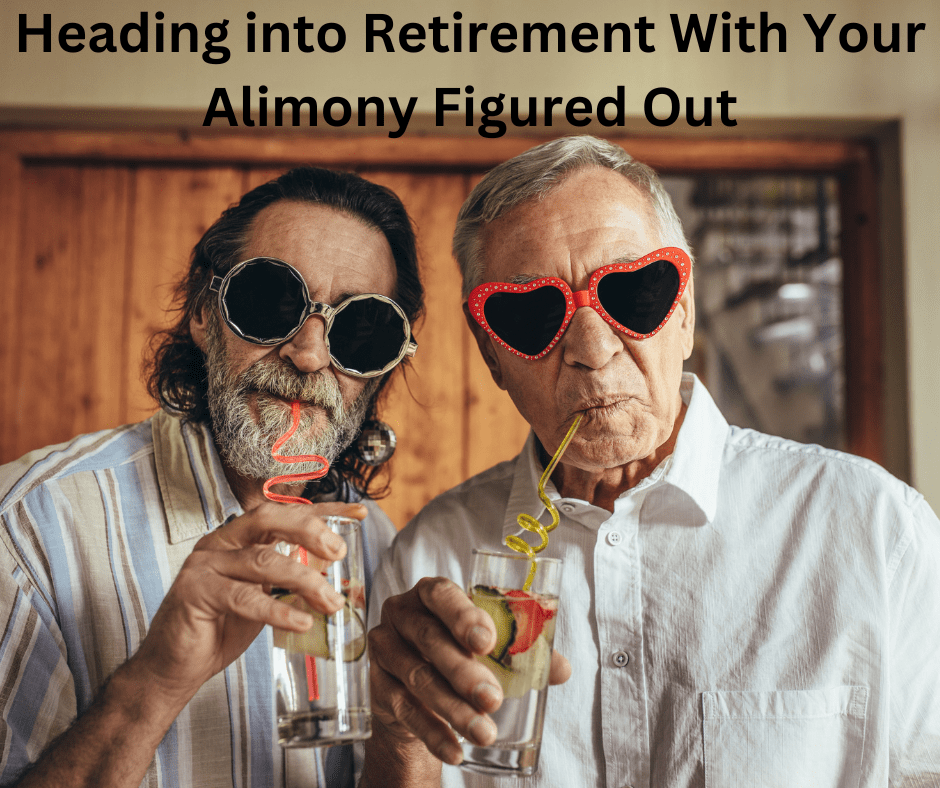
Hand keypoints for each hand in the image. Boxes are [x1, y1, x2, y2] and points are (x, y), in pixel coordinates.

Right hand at [129, 500, 366, 709]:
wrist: (175, 667)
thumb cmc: (221, 628)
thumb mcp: (264, 595)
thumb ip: (289, 577)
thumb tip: (332, 565)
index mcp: (238, 537)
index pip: (284, 514)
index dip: (322, 510)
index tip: (358, 513)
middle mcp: (220, 541)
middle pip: (268, 519)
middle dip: (309, 531)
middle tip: (339, 552)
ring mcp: (204, 564)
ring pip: (262, 560)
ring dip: (305, 581)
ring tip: (332, 604)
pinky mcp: (194, 591)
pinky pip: (244, 597)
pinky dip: (278, 610)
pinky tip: (302, 622)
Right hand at [368, 577, 570, 765]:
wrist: (415, 687)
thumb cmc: (458, 651)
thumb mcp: (486, 646)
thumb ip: (522, 652)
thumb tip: (561, 668)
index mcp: (430, 593)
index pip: (441, 594)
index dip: (463, 615)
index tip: (487, 641)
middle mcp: (402, 614)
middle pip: (430, 639)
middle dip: (463, 671)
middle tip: (493, 698)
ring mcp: (385, 649)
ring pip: (419, 678)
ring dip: (453, 708)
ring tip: (484, 732)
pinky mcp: (379, 685)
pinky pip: (406, 710)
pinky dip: (433, 733)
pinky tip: (456, 751)